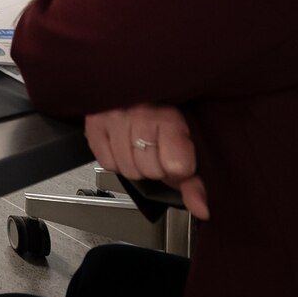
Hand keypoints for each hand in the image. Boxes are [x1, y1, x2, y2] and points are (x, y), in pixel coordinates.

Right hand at [84, 104, 209, 218]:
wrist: (141, 87)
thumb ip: (197, 179)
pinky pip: (107, 163)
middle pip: (150, 171)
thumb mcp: (191, 143)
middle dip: (158, 168)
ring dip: (137, 165)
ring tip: (142, 146)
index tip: (181, 158)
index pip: (176, 166)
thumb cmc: (168, 115)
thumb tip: (203, 209)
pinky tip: (125, 145)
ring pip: (128, 170)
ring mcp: (114, 118)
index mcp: (170, 116)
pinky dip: (117, 160)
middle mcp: (139, 114)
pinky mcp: (94, 123)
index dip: (180, 170)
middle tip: (160, 150)